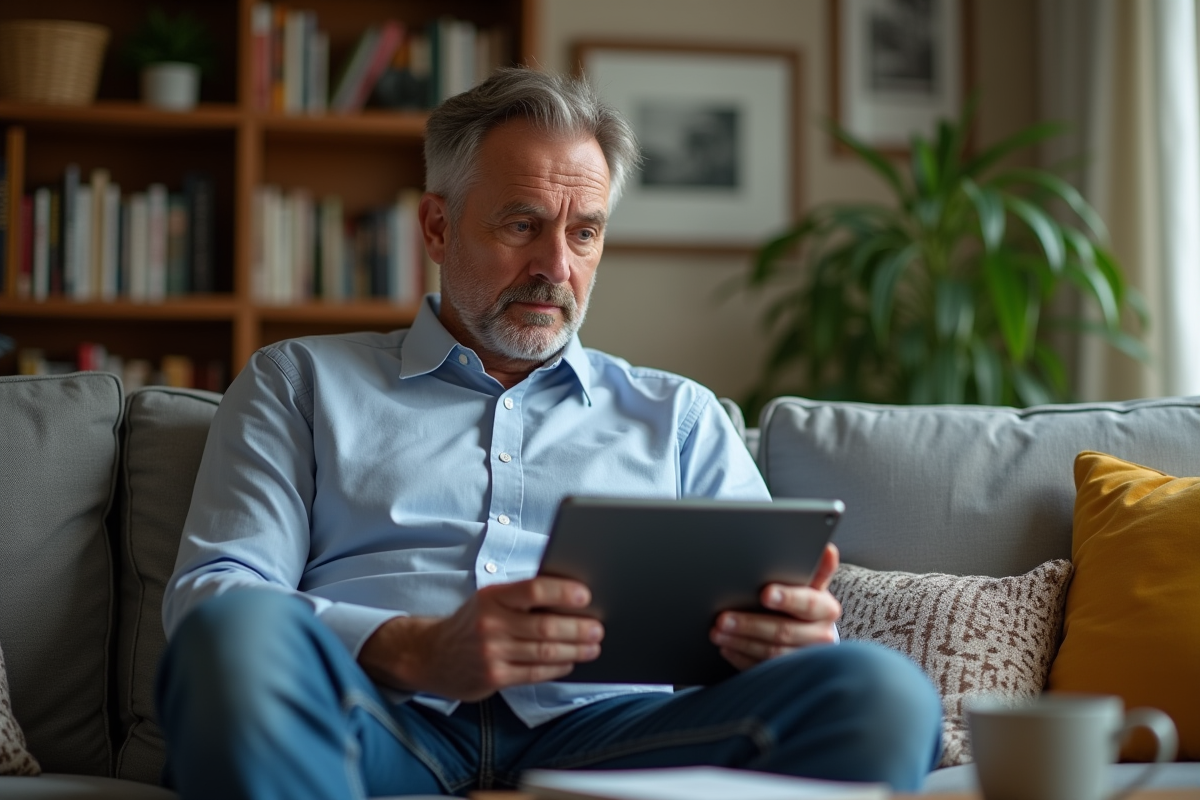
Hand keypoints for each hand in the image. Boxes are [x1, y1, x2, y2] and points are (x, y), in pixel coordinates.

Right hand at [358, 577, 603, 701]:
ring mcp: (491, 652)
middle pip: (544, 626)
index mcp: (492, 597)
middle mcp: (490, 624)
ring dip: (574, 650)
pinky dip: (557, 668)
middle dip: (577, 628)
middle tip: (598, 628)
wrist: (432, 655)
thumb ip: (521, 598)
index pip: (532, 590)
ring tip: (593, 646)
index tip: (586, 595)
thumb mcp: (489, 600)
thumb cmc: (472, 622)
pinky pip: (534, 673)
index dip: (562, 592)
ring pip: (543, 652)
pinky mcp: (493, 677)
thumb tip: (570, 597)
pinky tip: (570, 662)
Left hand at [710, 543, 840, 670]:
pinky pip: (764, 668)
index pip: (809, 603)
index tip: (765, 593)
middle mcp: (821, 635)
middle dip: (750, 624)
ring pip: (772, 653)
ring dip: (741, 642)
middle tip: (723, 618)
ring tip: (717, 632)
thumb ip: (817, 568)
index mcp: (826, 609)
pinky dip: (742, 658)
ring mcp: (805, 657)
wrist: (811, 633)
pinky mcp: (790, 673)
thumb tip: (828, 549)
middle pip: (784, 631)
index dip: (788, 598)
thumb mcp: (811, 584)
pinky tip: (726, 647)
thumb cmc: (804, 601)